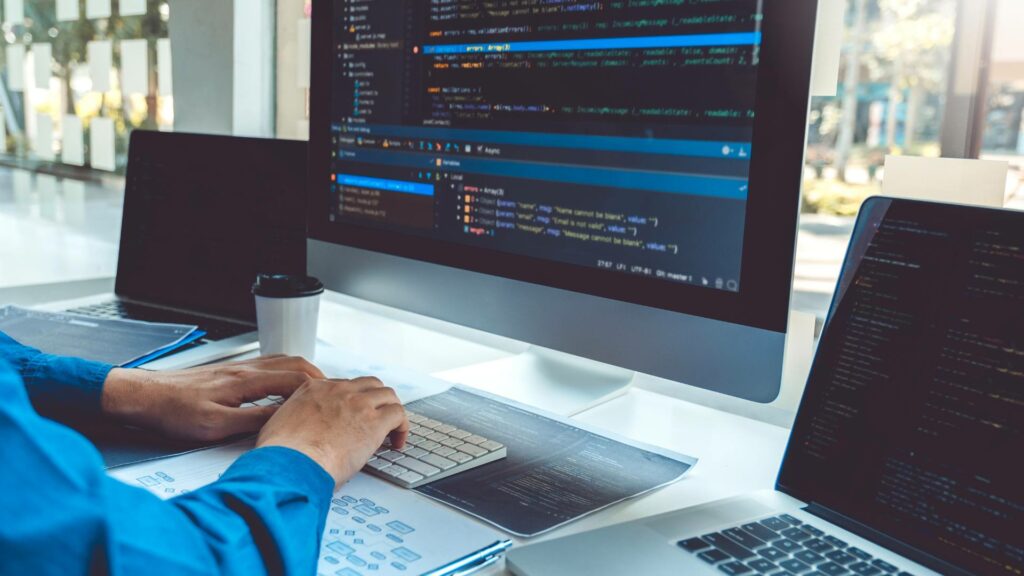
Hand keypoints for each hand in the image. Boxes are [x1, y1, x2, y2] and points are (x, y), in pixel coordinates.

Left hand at [101, 355, 324, 441]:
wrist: (144, 396)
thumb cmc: (172, 411)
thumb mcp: (214, 427)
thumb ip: (251, 422)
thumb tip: (282, 421)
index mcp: (245, 381)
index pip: (295, 378)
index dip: (319, 389)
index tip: (333, 400)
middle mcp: (245, 369)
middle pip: (295, 364)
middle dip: (319, 378)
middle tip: (333, 394)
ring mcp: (238, 368)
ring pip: (283, 361)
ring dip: (304, 373)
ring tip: (316, 390)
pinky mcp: (230, 373)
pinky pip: (269, 365)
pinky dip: (286, 373)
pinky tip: (284, 386)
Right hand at [256, 377, 409, 484]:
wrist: (288, 464)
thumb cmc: (280, 455)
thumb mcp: (277, 427)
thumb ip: (292, 423)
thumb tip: (297, 437)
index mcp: (312, 390)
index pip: (342, 386)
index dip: (352, 401)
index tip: (355, 414)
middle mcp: (337, 391)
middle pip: (368, 384)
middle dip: (376, 400)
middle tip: (378, 417)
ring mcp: (357, 403)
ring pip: (387, 395)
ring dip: (391, 411)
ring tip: (392, 429)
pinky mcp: (373, 422)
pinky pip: (399, 414)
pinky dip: (402, 427)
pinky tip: (397, 442)